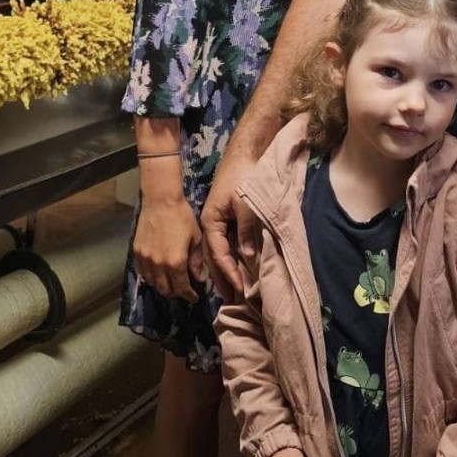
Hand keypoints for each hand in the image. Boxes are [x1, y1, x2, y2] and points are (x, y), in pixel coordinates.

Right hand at [132, 194, 204, 301]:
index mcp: (176, 262)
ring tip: (171, 282)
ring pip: (153, 283)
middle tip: (184, 290)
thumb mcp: (196, 239)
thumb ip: (197, 262)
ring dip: (163, 286)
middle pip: (166, 289)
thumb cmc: (182, 217)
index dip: (189, 295)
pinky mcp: (136, 252)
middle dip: (176, 293)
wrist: (160, 201)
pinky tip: (158, 273)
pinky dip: (151, 277)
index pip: (182, 288)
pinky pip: (142, 272)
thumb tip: (199, 279)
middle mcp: (158, 265)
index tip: (194, 296)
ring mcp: (145, 259)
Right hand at [201, 153, 260, 299]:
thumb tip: (246, 256)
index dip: (229, 273)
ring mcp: (214, 223)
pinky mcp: (222, 220)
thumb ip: (246, 228)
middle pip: (214, 258)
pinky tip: (235, 269)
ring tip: (232, 291)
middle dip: (223, 279)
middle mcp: (209, 226)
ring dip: (224, 272)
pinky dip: (228, 259)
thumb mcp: (245, 203)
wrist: (241, 156)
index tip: (240, 288)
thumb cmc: (242, 177)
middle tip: (233, 300)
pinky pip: (223, 245)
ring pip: (217, 253)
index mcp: (211, 222)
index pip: (218, 254)